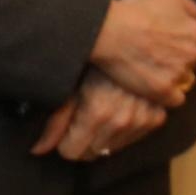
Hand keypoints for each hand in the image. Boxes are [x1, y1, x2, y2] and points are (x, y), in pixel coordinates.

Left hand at [31, 71, 169, 160]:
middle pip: (92, 153)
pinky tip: (122, 109)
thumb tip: (38, 151)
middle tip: (85, 115)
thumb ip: (55, 122)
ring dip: (105, 135)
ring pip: (112, 148)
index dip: (65, 140)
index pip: (72, 152)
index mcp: (98, 113)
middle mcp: (123, 120)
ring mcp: (142, 119)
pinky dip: (125, 130)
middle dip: (84, 140)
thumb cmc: (97, 62)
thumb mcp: (70, 88)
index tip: (68, 125)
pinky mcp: (157, 117)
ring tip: (105, 109)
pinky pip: (133, 139)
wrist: (133, 41)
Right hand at [90, 0, 195, 105]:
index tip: (172, 46)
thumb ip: (192, 9)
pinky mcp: (162, 90)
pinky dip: (166, 96)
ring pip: (184, 81)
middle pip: (193, 62)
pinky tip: (153, 90)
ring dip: (172, 78)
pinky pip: (175, 100)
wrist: (108, 30)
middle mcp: (192, 54)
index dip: (187, 44)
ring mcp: (178, 73)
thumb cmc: (136, 10)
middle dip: (179, 60)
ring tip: (151, 73)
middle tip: (158, 58)